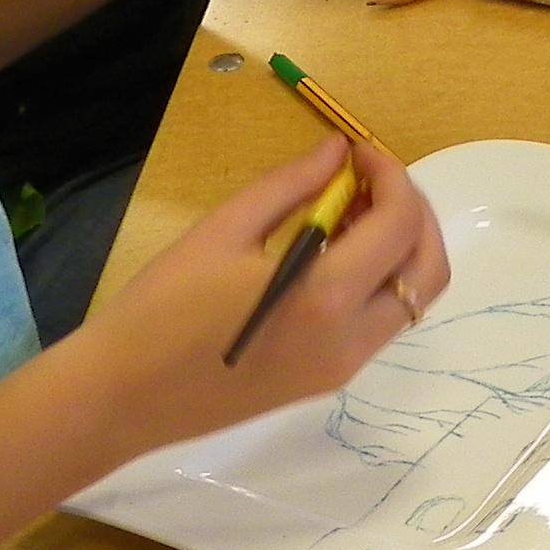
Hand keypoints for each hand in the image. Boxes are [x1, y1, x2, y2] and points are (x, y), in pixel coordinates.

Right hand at [59, 135, 450, 456]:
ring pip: (410, 298)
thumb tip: (338, 153)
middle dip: (413, 213)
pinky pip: (377, 321)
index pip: (399, 226)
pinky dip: (374, 278)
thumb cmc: (161, 309)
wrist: (121, 397)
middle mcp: (351, 340)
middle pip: (428, 269)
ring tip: (346, 210)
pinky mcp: (328, 379)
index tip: (359, 152)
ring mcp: (344, 367)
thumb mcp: (223, 231)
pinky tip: (331, 250)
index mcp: (326, 299)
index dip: (391, 176)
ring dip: (398, 247)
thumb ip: (290, 187)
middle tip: (368, 179)